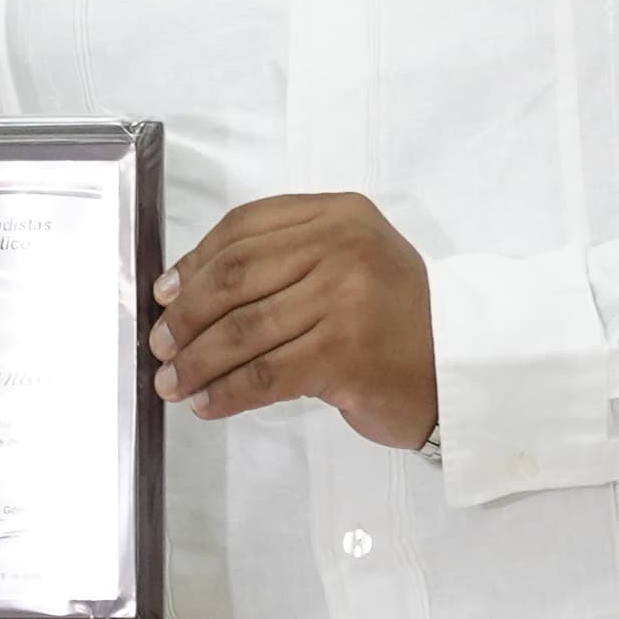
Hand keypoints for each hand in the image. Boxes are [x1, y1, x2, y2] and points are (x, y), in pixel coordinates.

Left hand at [149, 192, 436, 449]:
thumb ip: (281, 261)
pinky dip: (227, 392)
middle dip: (186, 316)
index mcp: (339, 214)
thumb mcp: (346, 265)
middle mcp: (343, 247)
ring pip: (244, 330)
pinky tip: (209, 403)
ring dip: (198, 362)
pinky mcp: (344, 354)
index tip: (165, 294)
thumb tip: (183, 290)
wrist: (457, 368)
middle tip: (161, 346)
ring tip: (174, 383)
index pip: (245, 227)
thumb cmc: (393, 319)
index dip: (195, 262)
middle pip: (235, 276)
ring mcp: (346, 299)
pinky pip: (265, 375)